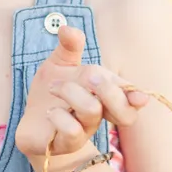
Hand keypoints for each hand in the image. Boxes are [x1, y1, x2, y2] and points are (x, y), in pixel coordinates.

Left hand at [15, 25, 148, 171]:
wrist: (31, 122)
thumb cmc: (51, 93)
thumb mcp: (59, 64)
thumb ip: (69, 47)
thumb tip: (68, 28)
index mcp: (104, 94)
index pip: (130, 97)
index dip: (136, 96)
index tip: (139, 96)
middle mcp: (99, 114)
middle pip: (124, 112)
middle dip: (109, 89)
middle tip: (89, 75)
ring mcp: (84, 130)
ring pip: (92, 112)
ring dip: (73, 93)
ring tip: (54, 87)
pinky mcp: (65, 143)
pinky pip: (72, 131)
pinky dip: (60, 116)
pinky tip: (49, 112)